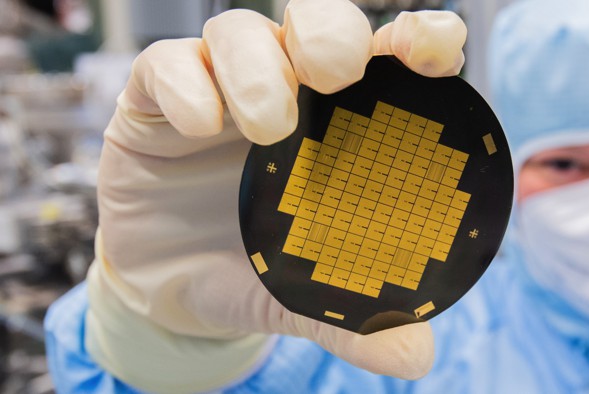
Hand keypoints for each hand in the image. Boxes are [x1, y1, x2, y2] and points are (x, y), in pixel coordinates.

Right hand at [87, 1, 465, 390]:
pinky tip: (199, 127)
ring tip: (268, 129)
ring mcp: (219, 88)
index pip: (389, 57)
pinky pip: (165, 65)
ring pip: (238, 31)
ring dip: (259, 67)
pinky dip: (185, 85)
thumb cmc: (255, 268)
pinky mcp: (153, 103)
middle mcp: (286, 90)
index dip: (420, 40)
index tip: (435, 55)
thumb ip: (355, 316)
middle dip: (331, 34)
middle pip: (315, 20)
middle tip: (337, 76)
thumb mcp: (307, 292)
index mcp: (342, 121)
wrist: (171, 291)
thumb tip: (417, 357)